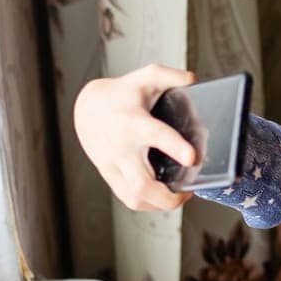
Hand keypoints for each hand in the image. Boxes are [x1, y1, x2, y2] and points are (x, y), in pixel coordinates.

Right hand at [74, 63, 198, 211]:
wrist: (87, 109)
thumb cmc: (122, 94)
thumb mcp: (146, 77)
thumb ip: (170, 76)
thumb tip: (193, 79)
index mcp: (133, 122)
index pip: (154, 135)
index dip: (174, 146)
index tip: (192, 157)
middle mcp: (121, 148)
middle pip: (142, 183)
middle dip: (168, 197)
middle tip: (190, 191)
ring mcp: (113, 165)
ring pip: (134, 197)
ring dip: (160, 204)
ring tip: (180, 195)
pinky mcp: (109, 175)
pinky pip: (128, 199)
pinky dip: (149, 204)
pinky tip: (164, 198)